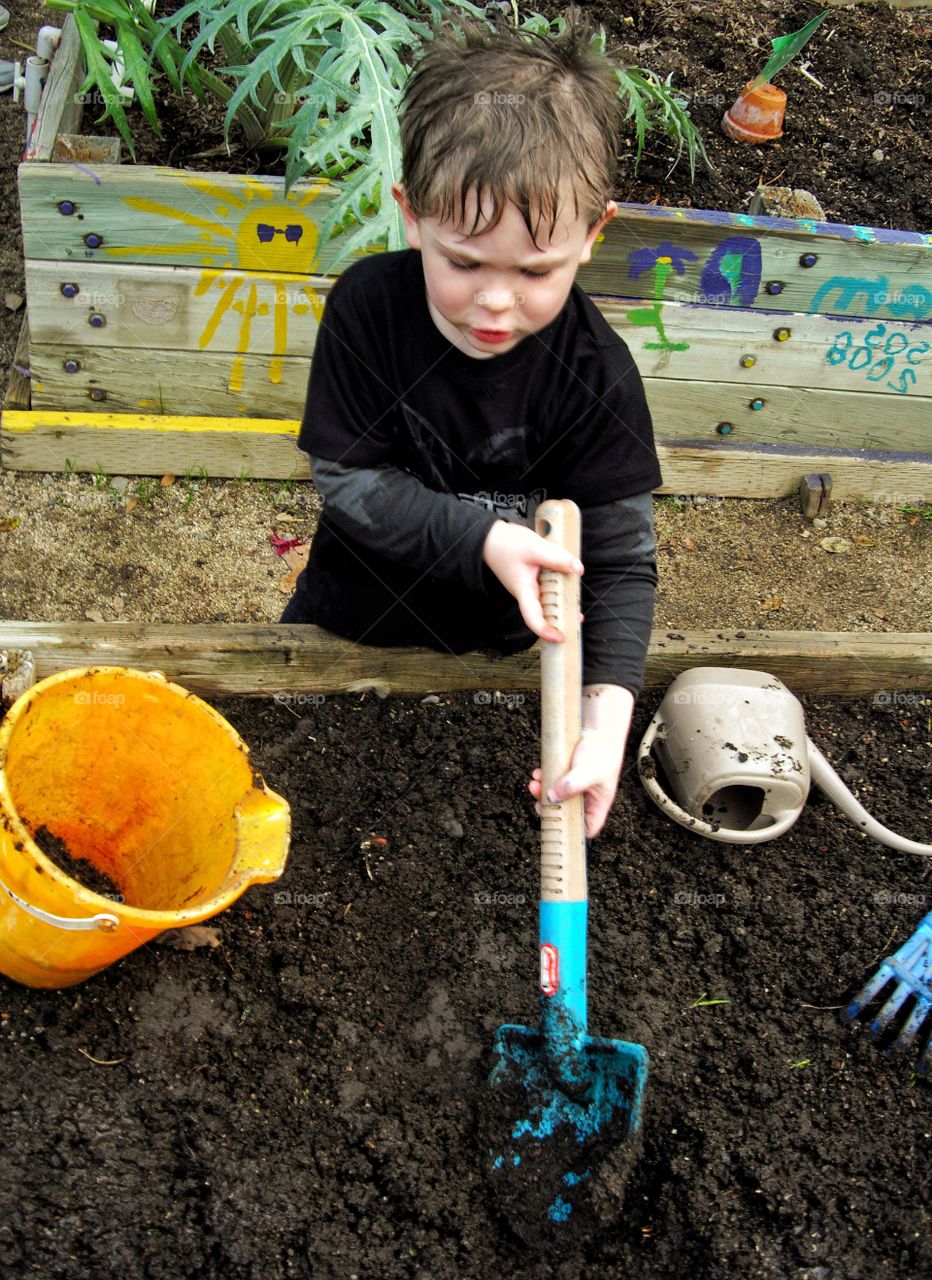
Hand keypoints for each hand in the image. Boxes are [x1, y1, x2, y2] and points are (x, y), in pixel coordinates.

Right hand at [482, 520, 582, 641]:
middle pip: (544, 613)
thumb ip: (556, 558)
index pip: (532, 618)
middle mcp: (526, 593)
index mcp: (523, 591)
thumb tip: (577, 569)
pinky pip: (548, 588)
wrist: (490, 538)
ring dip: (562, 605)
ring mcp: (530, 587)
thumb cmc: (505, 544)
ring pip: (548, 600)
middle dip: (559, 621)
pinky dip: (559, 589)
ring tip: (577, 609)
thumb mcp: (533, 548)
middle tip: (577, 621)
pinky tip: (570, 584)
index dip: (545, 631)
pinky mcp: (533, 579)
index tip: (560, 638)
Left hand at [528, 684, 634, 837]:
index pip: (588, 828)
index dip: (574, 832)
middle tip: (537, 802)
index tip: (557, 826)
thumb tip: (552, 797)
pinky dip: (543, 777)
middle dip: (549, 807)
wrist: (598, 727)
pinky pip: (551, 781)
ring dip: (542, 791)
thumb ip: (572, 785)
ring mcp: (575, 785)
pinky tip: (539, 771)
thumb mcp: (589, 771)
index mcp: (598, 803)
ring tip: (534, 782)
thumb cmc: (603, 751)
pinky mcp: (565, 773)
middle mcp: (586, 797)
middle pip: (565, 813)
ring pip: (555, 796)